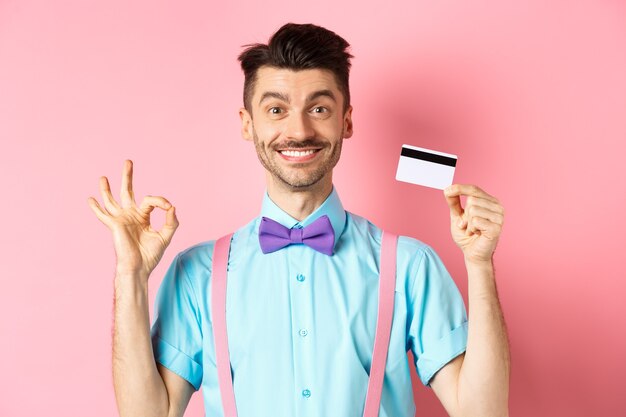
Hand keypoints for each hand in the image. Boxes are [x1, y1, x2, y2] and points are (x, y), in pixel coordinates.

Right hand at [87, 160, 178, 278]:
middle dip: (128, 177)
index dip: (161, 201)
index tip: (168, 207)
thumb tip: (172, 206)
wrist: (139, 268)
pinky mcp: (114, 225)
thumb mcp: (165, 236)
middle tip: (128, 161)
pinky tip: (90, 199)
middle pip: (127, 192)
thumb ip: (171, 222)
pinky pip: (103, 215)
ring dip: (107, 189)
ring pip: (112, 200)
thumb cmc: (150, 255)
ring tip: (103, 177)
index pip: (151, 201)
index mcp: (142, 217)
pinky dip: (96, 208)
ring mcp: (121, 219)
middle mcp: (130, 215)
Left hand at [444, 184, 503, 263]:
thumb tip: (448, 189)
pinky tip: (476, 234)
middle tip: (467, 226)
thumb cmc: (467, 235)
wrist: (472, 254)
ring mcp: (499, 216)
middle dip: (464, 215)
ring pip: (473, 209)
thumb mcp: (457, 216)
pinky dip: (471, 229)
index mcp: (490, 201)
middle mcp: (497, 206)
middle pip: (471, 199)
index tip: (447, 190)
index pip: (474, 189)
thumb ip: (454, 202)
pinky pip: (475, 221)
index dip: (460, 188)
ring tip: (472, 230)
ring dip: (467, 223)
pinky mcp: (496, 227)